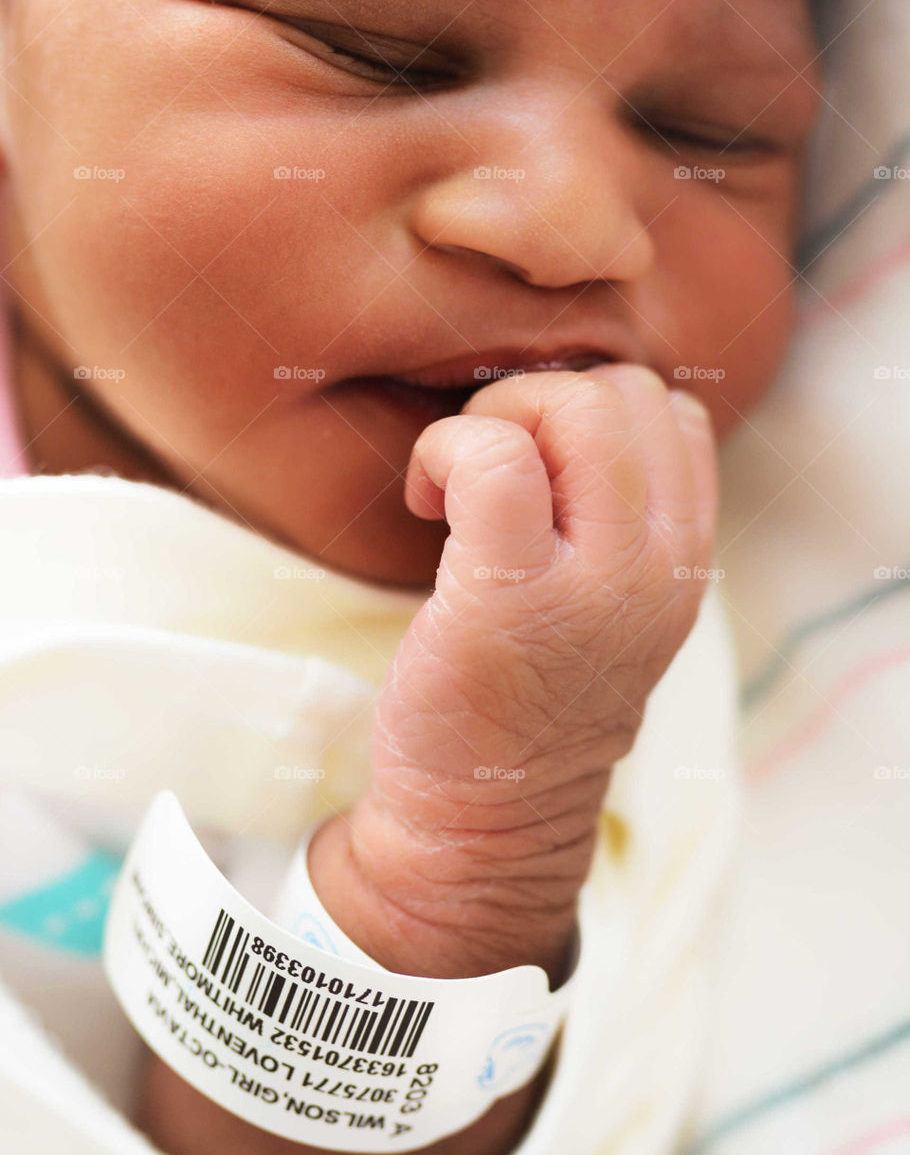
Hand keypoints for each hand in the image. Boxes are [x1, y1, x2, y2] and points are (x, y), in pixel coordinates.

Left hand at [347, 364, 718, 955]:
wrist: (487, 820)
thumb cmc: (531, 700)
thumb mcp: (615, 609)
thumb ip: (619, 521)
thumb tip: (565, 417)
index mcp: (684, 561)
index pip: (675, 415)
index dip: (594, 410)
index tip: (537, 464)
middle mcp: (658, 567)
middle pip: (629, 395)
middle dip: (540, 400)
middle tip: (489, 465)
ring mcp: (595, 583)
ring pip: (576, 409)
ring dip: (499, 417)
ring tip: (458, 481)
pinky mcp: (511, 597)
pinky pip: (492, 459)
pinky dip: (447, 450)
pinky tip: (425, 499)